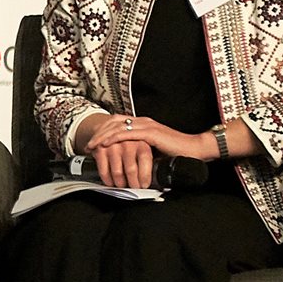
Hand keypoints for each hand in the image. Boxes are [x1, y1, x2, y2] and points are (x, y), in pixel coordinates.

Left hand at [81, 113, 206, 160]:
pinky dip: (113, 139)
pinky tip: (105, 144)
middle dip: (98, 133)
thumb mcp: (152, 150)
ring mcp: (146, 126)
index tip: (93, 142)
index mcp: (143, 124)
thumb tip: (127, 160)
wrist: (194, 150)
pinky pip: (126, 134)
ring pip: (117, 127)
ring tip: (92, 145)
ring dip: (102, 136)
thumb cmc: (176, 152)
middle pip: (113, 122)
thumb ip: (140, 150)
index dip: (103, 130)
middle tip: (88, 144)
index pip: (117, 123)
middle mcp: (143, 121)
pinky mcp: (150, 133)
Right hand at [90, 137, 154, 188]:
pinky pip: (104, 171)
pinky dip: (108, 180)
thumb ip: (152, 158)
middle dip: (133, 183)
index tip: (144, 184)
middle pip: (131, 169)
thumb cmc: (131, 141)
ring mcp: (113, 146)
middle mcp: (127, 143)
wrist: (111, 129)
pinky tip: (112, 182)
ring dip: (121, 183)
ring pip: (117, 173)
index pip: (145, 160)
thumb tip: (159, 175)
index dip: (145, 175)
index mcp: (142, 141)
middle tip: (135, 187)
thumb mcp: (146, 145)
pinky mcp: (100, 150)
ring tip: (124, 185)